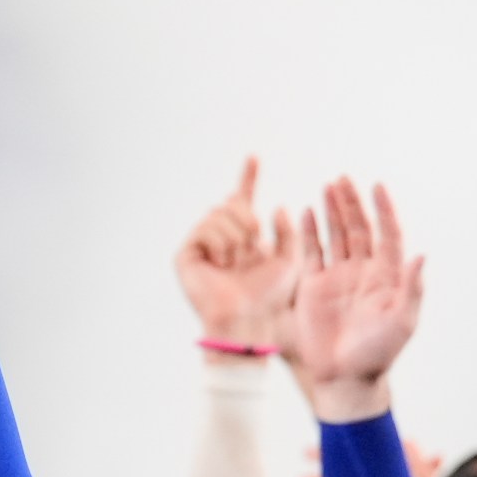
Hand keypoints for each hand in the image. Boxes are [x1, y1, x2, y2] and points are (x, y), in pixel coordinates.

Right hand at [175, 157, 299, 348]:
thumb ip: (288, 232)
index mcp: (244, 236)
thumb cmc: (270, 297)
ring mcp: (201, 246)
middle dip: (248, 222)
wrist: (249, 320)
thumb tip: (275, 207)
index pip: (244, 201)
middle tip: (250, 249)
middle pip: (232, 204)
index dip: (248, 178)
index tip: (254, 156)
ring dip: (236, 237)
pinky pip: (206, 229)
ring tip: (236, 262)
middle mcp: (220, 237)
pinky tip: (222, 263)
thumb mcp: (290, 261)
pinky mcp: (185, 255)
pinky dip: (220, 244)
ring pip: (219, 214)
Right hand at [279, 178, 423, 422]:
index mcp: (387, 277)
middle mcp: (362, 272)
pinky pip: (311, 253)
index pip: (387, 234)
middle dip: (352, 203)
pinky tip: (309, 212)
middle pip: (358, 229)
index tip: (378, 187)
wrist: (344, 376)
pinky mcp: (314, 286)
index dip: (384, 210)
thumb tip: (420, 255)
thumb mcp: (402, 321)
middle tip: (344, 179)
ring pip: (335, 235)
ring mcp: (337, 277)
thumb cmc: (378, 353)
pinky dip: (310, 232)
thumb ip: (411, 288)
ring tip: (328, 186)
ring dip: (333, 211)